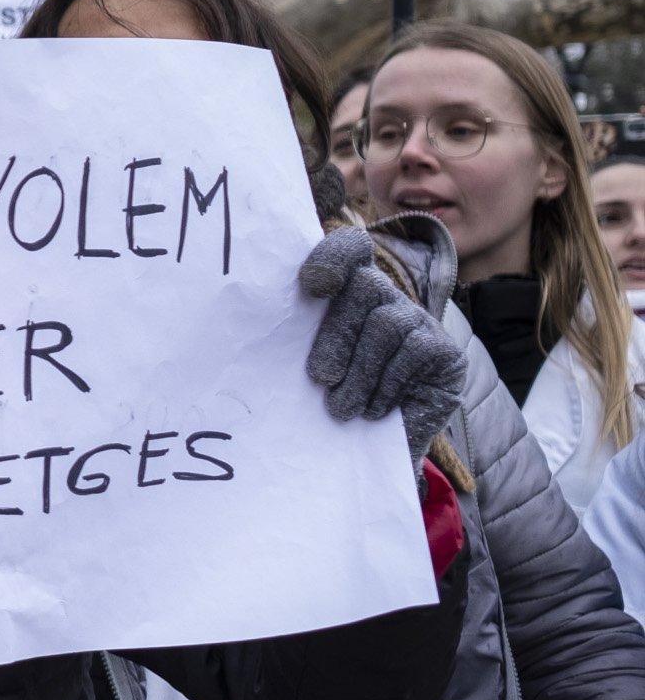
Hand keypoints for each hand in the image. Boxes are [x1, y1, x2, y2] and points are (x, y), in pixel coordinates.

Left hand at [300, 226, 465, 461]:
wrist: (375, 450)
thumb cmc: (331, 400)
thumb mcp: (311, 368)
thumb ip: (294, 341)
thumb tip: (253, 336)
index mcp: (347, 294)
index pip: (351, 250)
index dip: (334, 256)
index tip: (312, 286)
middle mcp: (387, 299)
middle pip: (364, 286)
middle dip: (337, 334)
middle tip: (320, 377)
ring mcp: (420, 322)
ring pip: (386, 323)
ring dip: (360, 371)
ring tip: (340, 408)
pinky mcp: (446, 352)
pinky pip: (414, 351)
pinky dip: (388, 384)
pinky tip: (374, 410)